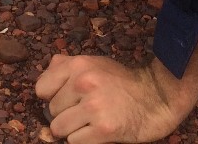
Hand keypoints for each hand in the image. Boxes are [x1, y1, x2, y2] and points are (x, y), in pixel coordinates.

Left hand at [35, 54, 195, 142]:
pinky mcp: (104, 130)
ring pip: (59, 129)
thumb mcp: (95, 63)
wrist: (156, 97)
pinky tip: (96, 132)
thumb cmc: (123, 82)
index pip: (41, 88)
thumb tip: (44, 76)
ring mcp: (94, 107)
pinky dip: (83, 140)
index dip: (50, 97)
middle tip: (83, 112)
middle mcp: (84, 83)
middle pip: (50, 111)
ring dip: (71, 130)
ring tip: (88, 124)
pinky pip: (74, 142)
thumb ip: (67, 65)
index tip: (65, 100)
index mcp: (79, 65)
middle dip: (64, 114)